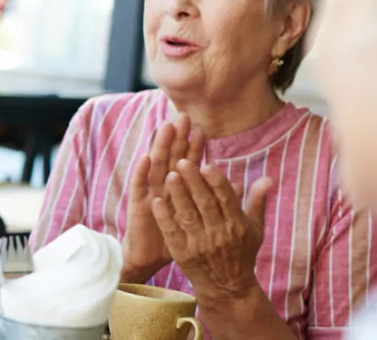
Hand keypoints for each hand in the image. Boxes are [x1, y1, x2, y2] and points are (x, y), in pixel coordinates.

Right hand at [122, 114, 204, 281]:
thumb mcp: (200, 218)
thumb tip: (238, 183)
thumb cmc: (178, 238)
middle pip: (172, 158)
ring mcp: (150, 194)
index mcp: (180, 189)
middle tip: (184, 118)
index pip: (189, 163)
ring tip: (166, 128)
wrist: (150, 258)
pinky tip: (146, 157)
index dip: (194, 148)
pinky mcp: (138, 205)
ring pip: (156, 166)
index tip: (202, 130)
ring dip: (160, 147)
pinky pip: (139, 186)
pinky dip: (141, 171)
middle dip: (178, 139)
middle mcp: (163, 187)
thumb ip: (217, 199)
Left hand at [152, 159, 272, 304]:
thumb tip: (268, 178)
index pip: (226, 199)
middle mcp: (219, 234)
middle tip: (182, 162)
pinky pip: (172, 232)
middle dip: (193, 182)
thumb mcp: (255, 230)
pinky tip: (156, 202)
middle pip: (205, 204)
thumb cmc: (241, 253)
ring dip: (178, 195)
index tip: (207, 165)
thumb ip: (257, 202)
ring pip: (187, 215)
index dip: (216, 182)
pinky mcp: (183, 254)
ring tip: (170, 175)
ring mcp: (200, 245)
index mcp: (237, 226)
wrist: (227, 288)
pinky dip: (164, 217)